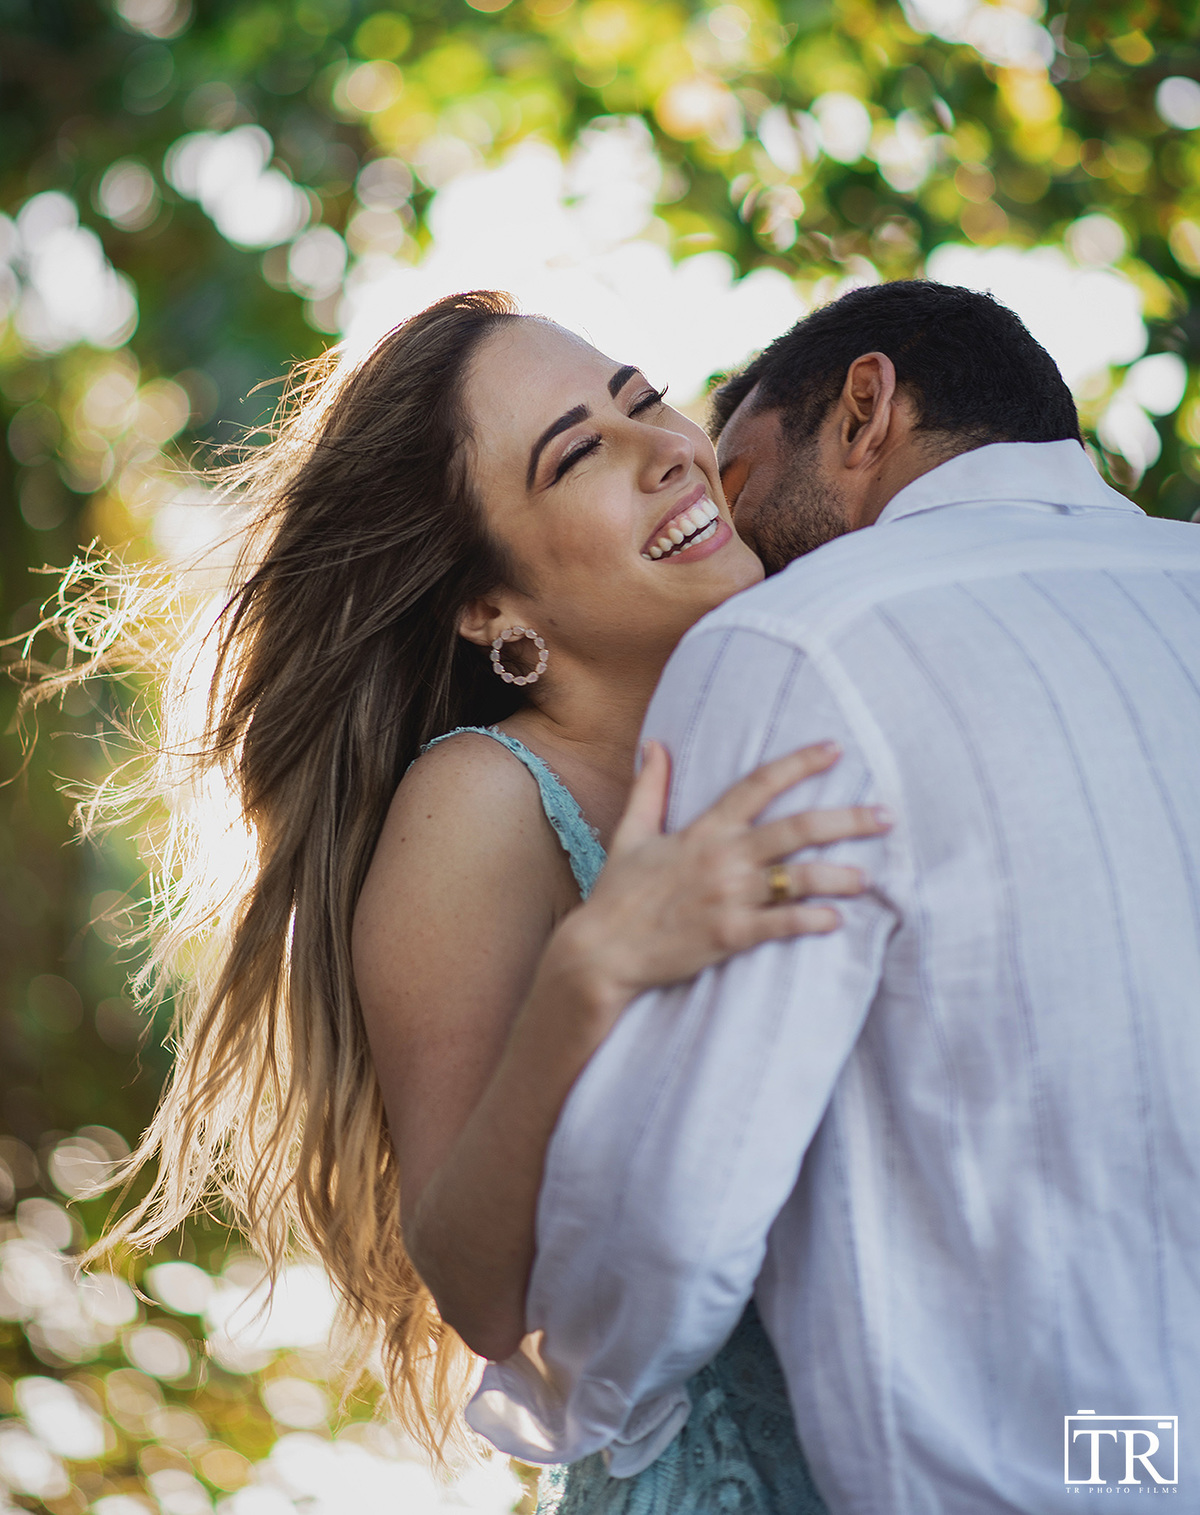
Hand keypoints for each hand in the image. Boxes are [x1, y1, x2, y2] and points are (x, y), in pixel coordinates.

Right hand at [553, 741, 891, 1012]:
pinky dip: (812, 920)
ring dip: (839, 876)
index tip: (835, 750)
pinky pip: (782, 924)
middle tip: (885, 816)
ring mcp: (728, 897)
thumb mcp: (631, 834)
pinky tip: (835, 920)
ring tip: (868, 879)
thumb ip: (650, 788)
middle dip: (847, 820)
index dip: (799, 764)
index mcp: (703, 829)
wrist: (601, 952)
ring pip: (799, 878)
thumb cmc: (618, 896)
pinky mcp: (730, 935)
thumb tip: (655, 745)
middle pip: (798, 828)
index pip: (758, 784)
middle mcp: (722, 857)